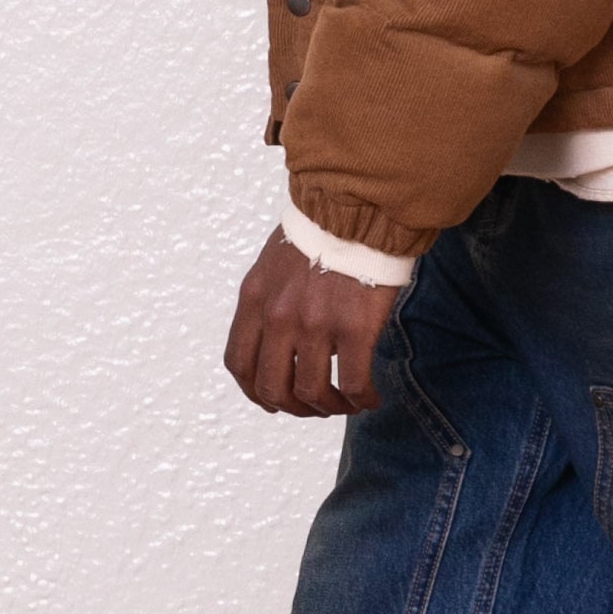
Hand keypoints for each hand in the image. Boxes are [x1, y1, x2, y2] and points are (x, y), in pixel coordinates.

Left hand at [224, 227, 400, 416]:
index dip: (255, 392)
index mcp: (255, 299)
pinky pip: (354, 383)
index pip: (240, 364)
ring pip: (312, 393)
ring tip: (348, 402)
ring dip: (331, 407)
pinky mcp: (354, 328)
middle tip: (316, 407)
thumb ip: (270, 302)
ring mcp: (314, 324)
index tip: (275, 401)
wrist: (361, 206)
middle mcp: (278, 316)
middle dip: (295, 407)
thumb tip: (284, 341)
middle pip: (273, 388)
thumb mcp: (275, 263)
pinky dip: (362, 400)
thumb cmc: (324, 229)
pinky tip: (372, 397)